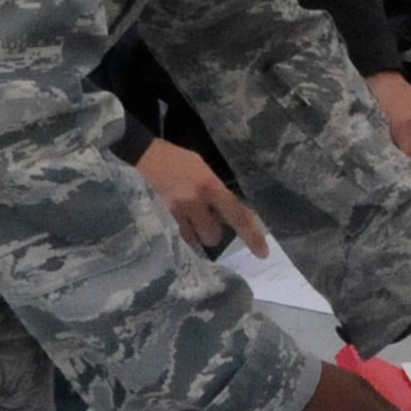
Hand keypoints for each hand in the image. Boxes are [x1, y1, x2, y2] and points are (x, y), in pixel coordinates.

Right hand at [136, 138, 267, 256]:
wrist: (148, 157)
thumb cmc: (181, 161)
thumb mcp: (206, 171)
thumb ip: (217, 192)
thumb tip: (227, 214)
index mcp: (211, 187)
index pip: (237, 215)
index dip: (251, 235)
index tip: (262, 253)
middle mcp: (196, 203)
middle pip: (213, 236)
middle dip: (215, 232)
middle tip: (210, 218)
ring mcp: (178, 213)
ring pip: (196, 240)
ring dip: (199, 234)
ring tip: (194, 218)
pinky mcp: (163, 218)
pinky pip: (181, 235)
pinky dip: (186, 231)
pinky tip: (183, 219)